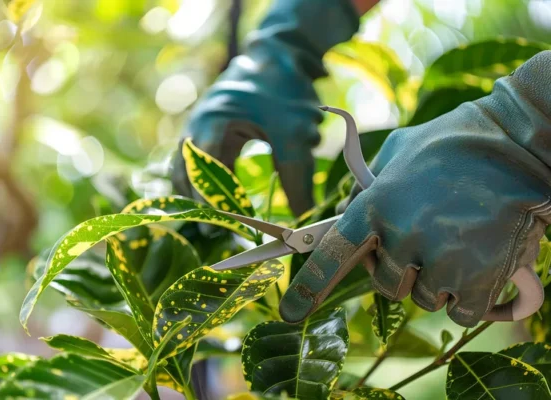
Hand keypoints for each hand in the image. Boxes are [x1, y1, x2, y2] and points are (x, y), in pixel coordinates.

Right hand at [171, 0, 359, 215]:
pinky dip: (207, 183)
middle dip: (200, 202)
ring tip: (215, 223)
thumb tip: (302, 219)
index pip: (203, 169)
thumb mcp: (295, 134)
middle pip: (186, 171)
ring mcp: (201, 125)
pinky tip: (220, 201)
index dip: (210, 199)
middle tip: (214, 232)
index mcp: (214, 119)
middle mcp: (199, 123)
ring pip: (189, 168)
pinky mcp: (210, 131)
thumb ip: (296, 178)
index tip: (223, 226)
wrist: (281, 57)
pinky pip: (199, 163)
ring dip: (200, 194)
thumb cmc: (286, 91)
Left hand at [280, 51, 550, 326]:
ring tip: (458, 241)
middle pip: (386, 285)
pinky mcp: (478, 278)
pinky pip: (459, 313)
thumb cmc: (453, 143)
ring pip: (423, 298)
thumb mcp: (396, 151)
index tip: (292, 312)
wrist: (517, 144)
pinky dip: (467, 298)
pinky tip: (478, 265)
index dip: (309, 288)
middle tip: (425, 240)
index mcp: (375, 206)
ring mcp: (440, 260)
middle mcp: (402, 237)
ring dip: (436, 280)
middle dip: (401, 270)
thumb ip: (365, 186)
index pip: (333, 256)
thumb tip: (345, 213)